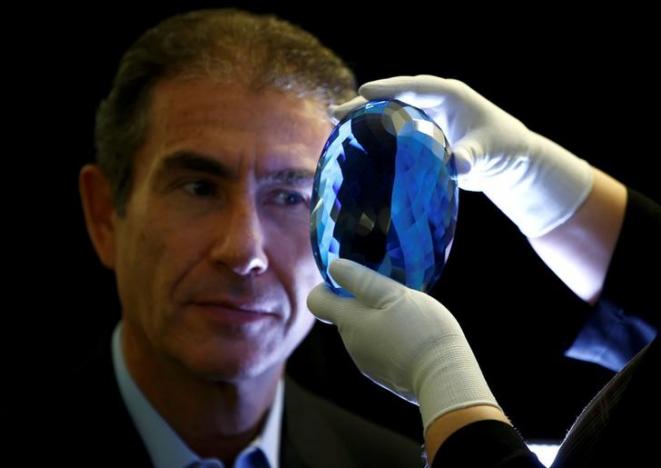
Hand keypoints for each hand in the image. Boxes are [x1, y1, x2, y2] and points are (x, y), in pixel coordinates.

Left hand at [307, 258, 499, 430]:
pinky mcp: (384, 375)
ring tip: (409, 316)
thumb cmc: (420, 331)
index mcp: (349, 322)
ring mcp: (366, 362)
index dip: (327, 286)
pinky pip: (379, 348)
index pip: (317, 301)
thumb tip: (334, 267)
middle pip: (344, 315)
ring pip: (364, 331)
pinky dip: (391, 338)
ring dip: (379, 319)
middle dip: (362, 301)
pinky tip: (414, 336)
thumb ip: (361, 280)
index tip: (349, 278)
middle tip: (392, 293)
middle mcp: (350, 344)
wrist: (445, 378)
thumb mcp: (393, 295)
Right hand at [333, 75, 593, 237]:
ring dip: (366, 117)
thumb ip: (472, 156)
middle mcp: (434, 101)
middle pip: (395, 97)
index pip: (416, 86)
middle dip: (367, 102)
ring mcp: (427, 116)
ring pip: (391, 112)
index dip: (390, 88)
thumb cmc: (503, 149)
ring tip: (338, 125)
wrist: (508, 161)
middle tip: (339, 112)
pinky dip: (377, 133)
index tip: (366, 90)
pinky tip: (356, 144)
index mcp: (451, 95)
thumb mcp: (489, 152)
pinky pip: (395, 129)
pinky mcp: (422, 133)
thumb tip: (456, 165)